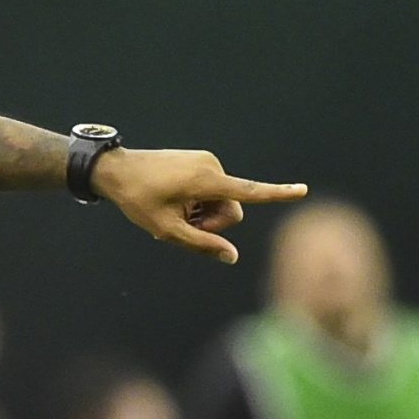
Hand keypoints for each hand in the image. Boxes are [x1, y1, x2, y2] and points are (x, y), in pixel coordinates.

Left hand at [91, 150, 306, 264]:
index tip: (303, 190)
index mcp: (206, 180)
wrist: (115, 169)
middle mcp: (212, 166)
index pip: (249, 192)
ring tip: (174, 210)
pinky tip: (174, 200)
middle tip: (181, 223)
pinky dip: (198, 201)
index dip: (278, 194)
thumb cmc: (137, 200)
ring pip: (222, 201)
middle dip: (213, 223)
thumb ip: (200, 244)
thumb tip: (232, 257)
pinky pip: (212, 190)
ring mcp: (207, 162)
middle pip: (232, 209)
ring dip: (203, 213)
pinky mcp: (201, 162)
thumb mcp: (165, 229)